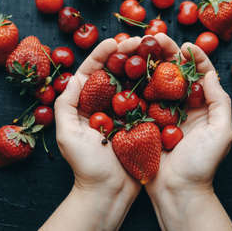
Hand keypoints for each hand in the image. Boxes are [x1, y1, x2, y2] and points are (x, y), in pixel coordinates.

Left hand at [42, 37, 142, 230]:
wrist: (109, 191)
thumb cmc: (85, 166)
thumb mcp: (67, 135)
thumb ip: (66, 105)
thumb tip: (75, 77)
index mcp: (86, 103)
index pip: (92, 71)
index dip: (103, 54)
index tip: (115, 42)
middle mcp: (106, 103)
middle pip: (116, 71)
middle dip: (127, 53)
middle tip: (140, 40)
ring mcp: (126, 111)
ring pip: (134, 81)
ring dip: (143, 64)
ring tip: (154, 50)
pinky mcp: (142, 121)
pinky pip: (149, 99)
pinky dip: (156, 85)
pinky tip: (165, 73)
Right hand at [145, 34, 231, 230]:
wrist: (177, 191)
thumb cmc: (202, 165)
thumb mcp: (220, 132)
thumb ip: (219, 102)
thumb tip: (210, 75)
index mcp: (203, 106)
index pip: (201, 75)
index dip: (196, 58)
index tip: (188, 45)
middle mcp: (183, 106)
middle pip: (176, 73)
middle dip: (168, 54)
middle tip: (157, 38)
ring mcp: (162, 113)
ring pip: (157, 82)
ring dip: (149, 64)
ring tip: (141, 47)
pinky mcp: (145, 121)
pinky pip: (140, 98)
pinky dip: (135, 84)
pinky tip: (128, 70)